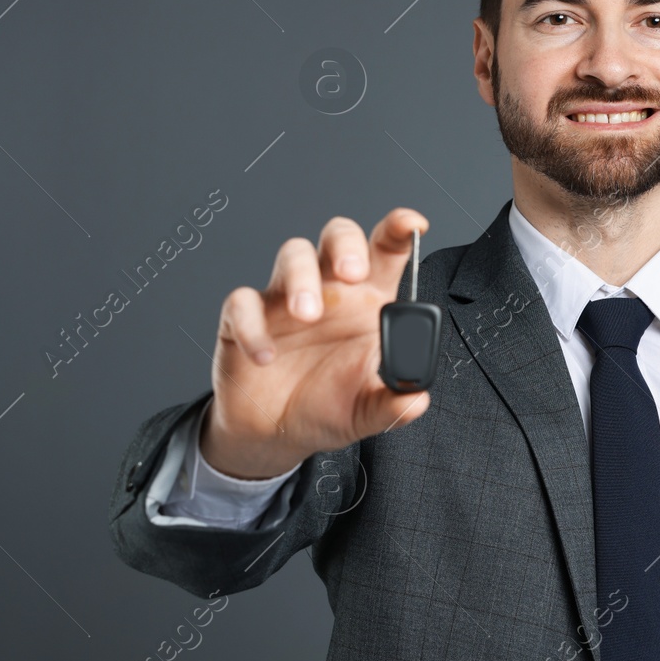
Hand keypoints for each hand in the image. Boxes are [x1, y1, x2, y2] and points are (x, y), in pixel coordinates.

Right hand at [199, 208, 432, 478]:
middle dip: (346, 244)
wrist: (275, 436)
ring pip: (293, 254)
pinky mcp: (245, 318)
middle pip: (338, 236)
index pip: (386, 252)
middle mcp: (330, 290)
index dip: (398, 229)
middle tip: (351, 273)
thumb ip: (392, 405)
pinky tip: (265, 356)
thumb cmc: (327, 408)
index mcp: (367, 301)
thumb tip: (416, 400)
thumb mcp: (366, 414)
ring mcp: (285, 299)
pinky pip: (243, 302)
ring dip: (301, 278)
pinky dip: (253, 325)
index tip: (412, 224)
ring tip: (307, 315)